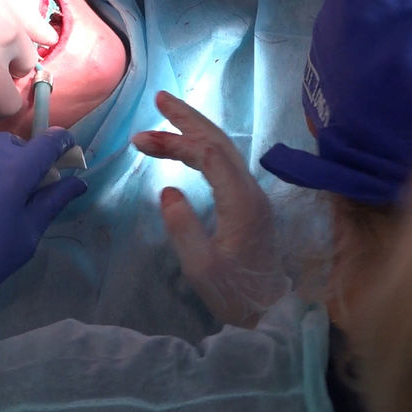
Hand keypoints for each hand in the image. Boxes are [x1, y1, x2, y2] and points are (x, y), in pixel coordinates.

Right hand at [132, 91, 289, 327]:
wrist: (271, 313)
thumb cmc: (235, 294)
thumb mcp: (202, 268)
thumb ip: (183, 228)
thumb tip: (168, 190)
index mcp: (242, 201)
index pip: (209, 154)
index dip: (175, 141)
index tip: (140, 141)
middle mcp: (251, 191)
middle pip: (221, 142)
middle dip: (189, 119)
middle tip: (160, 98)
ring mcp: (253, 196)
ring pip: (225, 150)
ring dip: (197, 130)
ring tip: (169, 113)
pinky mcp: (250, 205)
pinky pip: (226, 164)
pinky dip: (204, 148)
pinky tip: (190, 148)